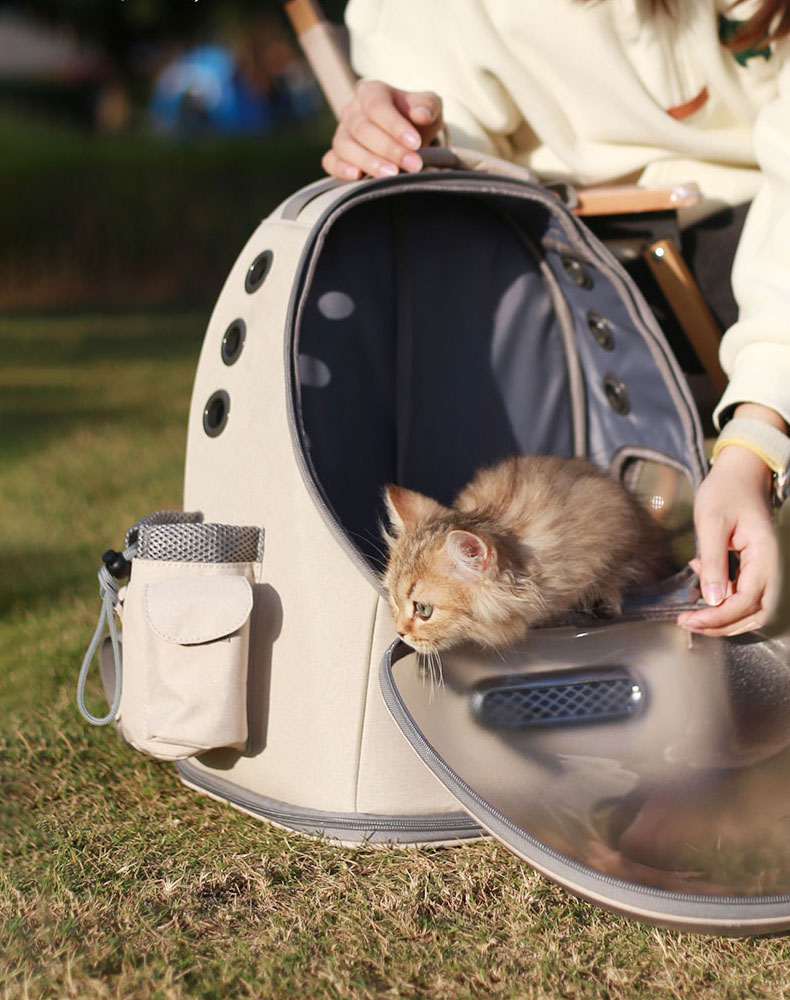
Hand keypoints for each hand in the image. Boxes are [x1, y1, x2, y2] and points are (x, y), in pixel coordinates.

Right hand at [322, 80, 443, 180]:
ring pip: (345, 146)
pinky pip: (331, 161)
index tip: (415, 143)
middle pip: (362, 128)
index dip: (395, 125)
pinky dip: (341, 169)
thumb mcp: (429, 107)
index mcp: (371, 92)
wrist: (407, 136)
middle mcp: (352, 110)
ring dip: (369, 162)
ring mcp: (341, 133)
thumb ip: (428, 106)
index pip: (377, 106)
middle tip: (413, 164)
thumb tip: (420, 114)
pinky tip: (357, 177)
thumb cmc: (416, 119)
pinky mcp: (336, 155)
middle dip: (389, 149)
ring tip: (392, 174)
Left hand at [678, 406, 782, 636]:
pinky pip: (744, 593)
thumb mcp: (712, 523)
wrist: (739, 472)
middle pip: (754, 612)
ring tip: (691, 615)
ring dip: (723, 617)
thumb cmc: (726, 491)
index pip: (747, 600)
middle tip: (689, 624)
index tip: (691, 619)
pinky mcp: (754, 566)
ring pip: (751, 607)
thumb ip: (712, 561)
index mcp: (765, 555)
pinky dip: (723, 599)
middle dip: (722, 624)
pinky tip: (700, 581)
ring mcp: (765, 567)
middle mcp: (771, 566)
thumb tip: (712, 599)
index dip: (720, 616)